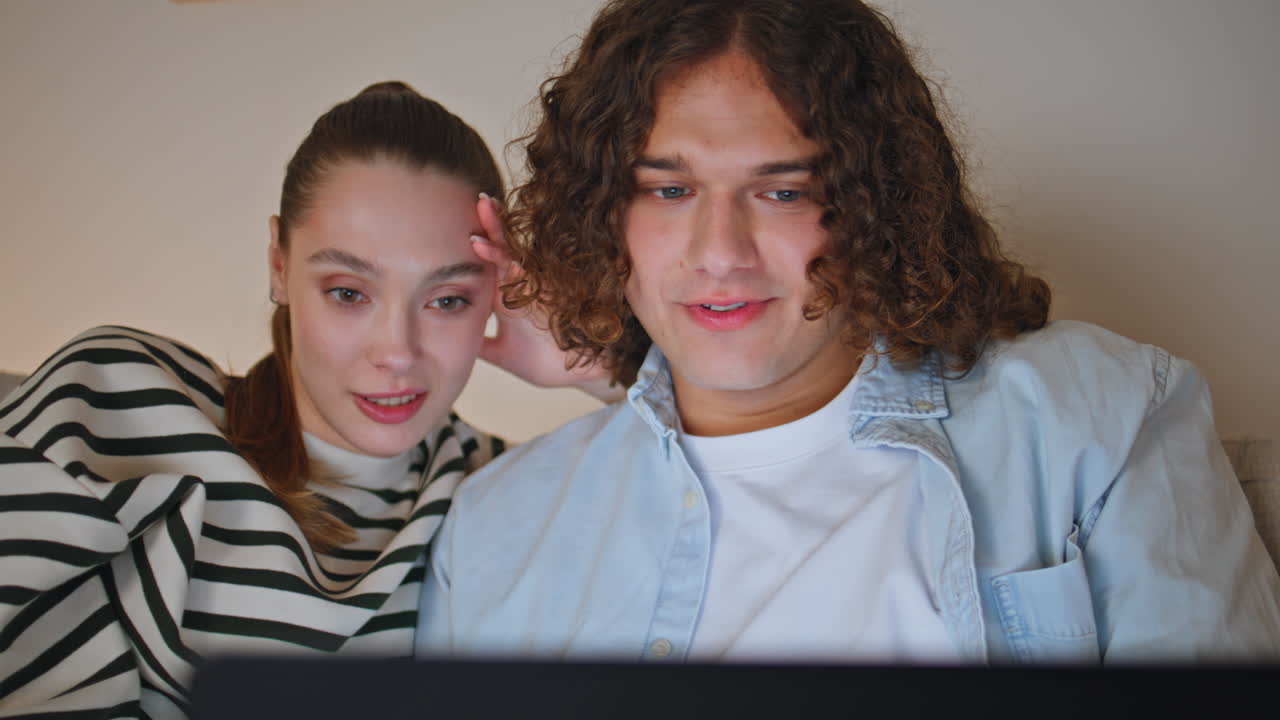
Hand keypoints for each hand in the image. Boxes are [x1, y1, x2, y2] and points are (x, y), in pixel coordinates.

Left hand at [471, 194, 623, 403]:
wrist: (578, 374)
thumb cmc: (546, 363)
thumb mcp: (500, 354)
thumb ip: (479, 345)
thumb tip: (448, 342)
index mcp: (508, 298)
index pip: (489, 266)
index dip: (478, 245)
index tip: (460, 226)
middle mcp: (522, 288)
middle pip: (502, 250)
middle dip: (491, 225)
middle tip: (478, 199)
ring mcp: (535, 290)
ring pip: (514, 256)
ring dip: (499, 233)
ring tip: (485, 207)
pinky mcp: (548, 298)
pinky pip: (526, 276)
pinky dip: (509, 262)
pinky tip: (489, 247)